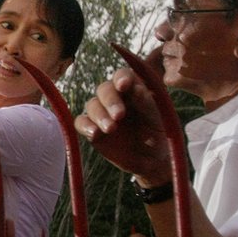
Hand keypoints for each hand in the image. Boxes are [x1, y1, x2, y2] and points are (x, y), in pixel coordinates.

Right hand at [74, 68, 171, 186]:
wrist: (149, 160)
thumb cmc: (156, 135)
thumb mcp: (156, 119)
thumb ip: (146, 103)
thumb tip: (136, 88)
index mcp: (132, 90)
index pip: (122, 76)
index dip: (121, 77)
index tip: (124, 85)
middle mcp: (114, 98)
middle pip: (104, 89)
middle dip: (110, 100)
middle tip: (119, 115)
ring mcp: (101, 113)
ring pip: (92, 105)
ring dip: (99, 115)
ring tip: (111, 129)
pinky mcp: (91, 129)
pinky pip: (81, 123)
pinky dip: (85, 126)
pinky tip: (95, 134)